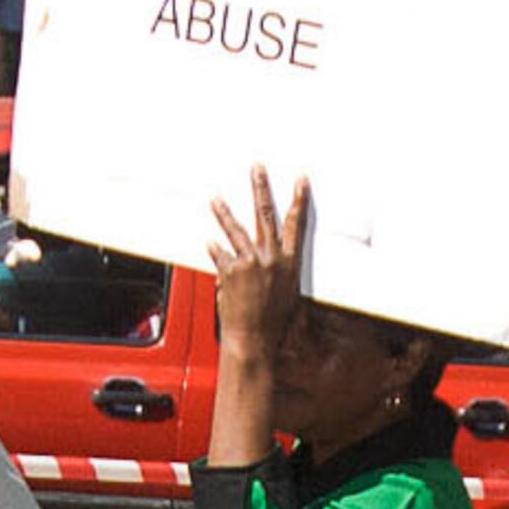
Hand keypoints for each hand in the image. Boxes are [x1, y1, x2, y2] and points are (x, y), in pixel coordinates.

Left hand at [208, 167, 307, 362]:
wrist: (254, 340)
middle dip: (261, 188)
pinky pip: (219, 254)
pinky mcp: (230, 270)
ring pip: (235, 229)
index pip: (296, 224)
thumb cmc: (274, 325)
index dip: (298, 200)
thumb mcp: (287, 296)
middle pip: (265, 214)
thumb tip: (270, 264)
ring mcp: (249, 262)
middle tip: (257, 169)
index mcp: (290, 263)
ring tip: (216, 200)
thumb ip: (278, 274)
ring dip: (224, 212)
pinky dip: (214, 250)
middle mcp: (271, 258)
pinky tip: (208, 243)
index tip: (300, 182)